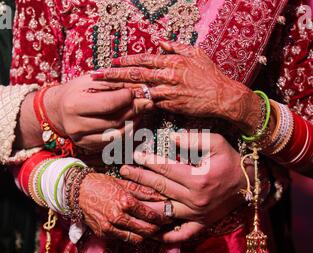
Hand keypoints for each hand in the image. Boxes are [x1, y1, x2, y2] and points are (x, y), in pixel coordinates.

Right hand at [44, 74, 152, 150]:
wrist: (59, 110)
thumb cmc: (77, 91)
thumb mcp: (91, 81)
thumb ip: (114, 85)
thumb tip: (140, 91)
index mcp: (74, 105)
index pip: (108, 104)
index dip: (126, 98)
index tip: (135, 91)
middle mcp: (76, 126)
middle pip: (114, 121)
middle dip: (134, 111)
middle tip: (145, 103)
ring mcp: (82, 140)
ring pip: (117, 135)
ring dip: (134, 124)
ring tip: (140, 113)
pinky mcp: (89, 148)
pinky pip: (114, 144)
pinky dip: (127, 134)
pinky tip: (132, 123)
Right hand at [79, 173, 168, 243]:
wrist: (78, 191)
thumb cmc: (102, 183)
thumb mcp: (124, 183)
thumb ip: (143, 191)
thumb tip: (161, 196)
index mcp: (125, 201)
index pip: (150, 215)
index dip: (162, 217)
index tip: (169, 217)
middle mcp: (118, 216)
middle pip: (145, 230)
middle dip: (158, 229)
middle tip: (164, 225)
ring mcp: (110, 227)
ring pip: (136, 238)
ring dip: (146, 235)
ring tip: (152, 229)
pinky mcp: (103, 234)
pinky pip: (123, 239)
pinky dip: (132, 236)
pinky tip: (137, 230)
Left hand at [91, 42, 260, 134]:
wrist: (222, 96)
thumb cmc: (210, 75)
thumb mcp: (196, 54)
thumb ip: (177, 47)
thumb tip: (162, 41)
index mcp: (172, 61)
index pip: (143, 59)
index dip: (125, 61)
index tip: (111, 62)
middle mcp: (167, 74)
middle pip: (135, 74)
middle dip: (113, 75)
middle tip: (96, 77)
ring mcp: (168, 91)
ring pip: (139, 90)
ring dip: (119, 91)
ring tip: (103, 92)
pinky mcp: (171, 105)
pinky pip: (151, 104)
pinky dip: (137, 104)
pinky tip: (123, 106)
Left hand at [119, 133, 250, 242]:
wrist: (249, 183)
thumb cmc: (231, 161)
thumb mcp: (217, 143)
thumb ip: (193, 140)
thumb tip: (170, 138)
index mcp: (198, 179)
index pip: (166, 169)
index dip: (149, 161)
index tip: (135, 156)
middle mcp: (194, 200)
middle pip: (160, 188)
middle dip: (139, 179)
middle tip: (123, 172)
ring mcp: (196, 215)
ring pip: (164, 212)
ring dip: (144, 205)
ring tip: (127, 199)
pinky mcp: (201, 224)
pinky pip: (182, 235)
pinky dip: (167, 236)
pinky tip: (152, 234)